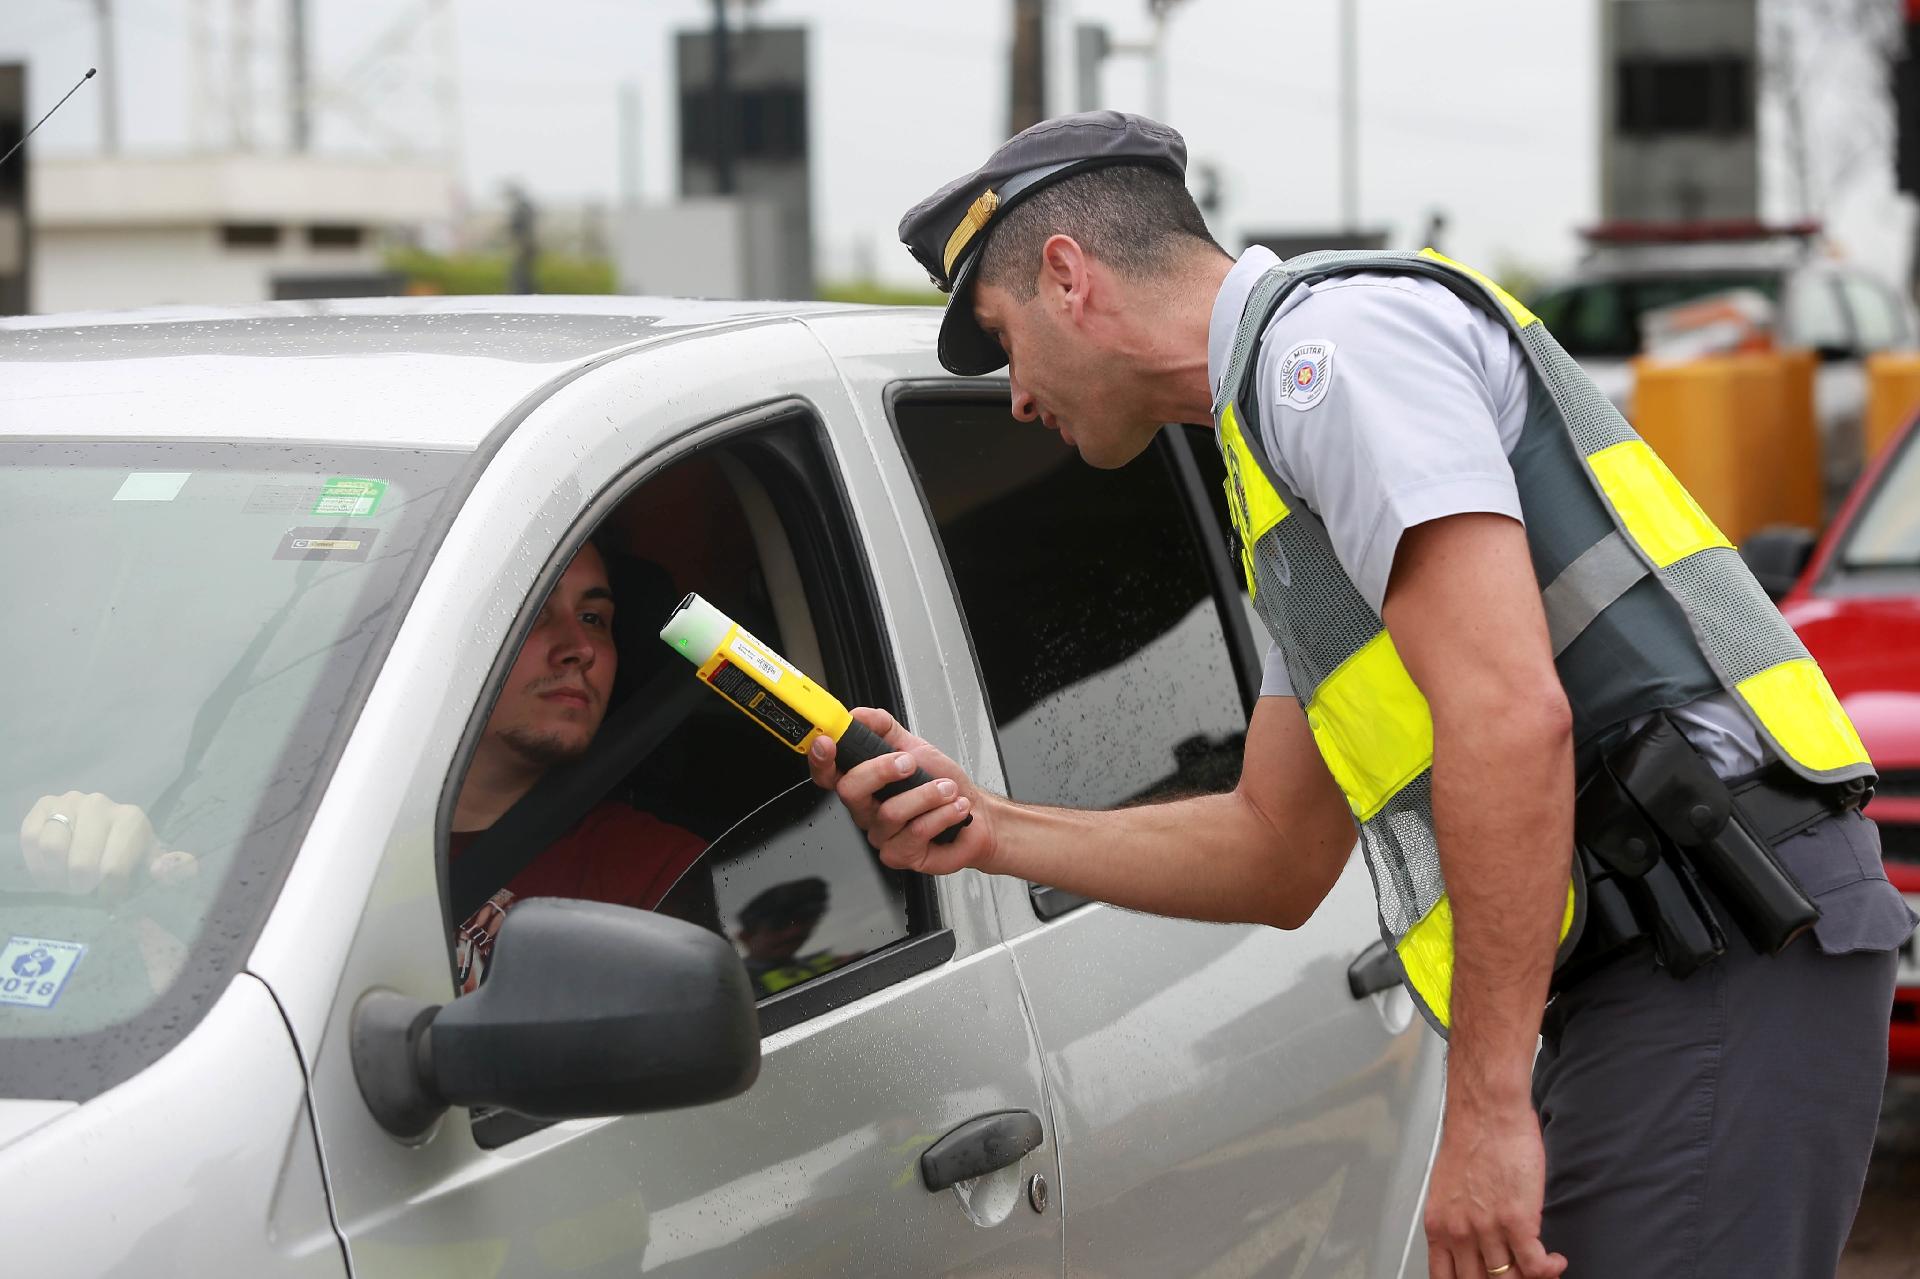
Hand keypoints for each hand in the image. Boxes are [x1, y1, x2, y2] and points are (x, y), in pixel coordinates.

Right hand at [19, 791, 196, 897]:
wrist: (104, 829)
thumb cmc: (130, 851)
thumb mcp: (152, 861)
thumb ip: (171, 869)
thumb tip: (162, 871)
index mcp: (131, 818)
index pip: (114, 868)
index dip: (108, 891)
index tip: (109, 895)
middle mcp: (100, 803)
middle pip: (80, 863)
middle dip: (80, 886)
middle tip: (83, 890)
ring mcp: (70, 801)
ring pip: (52, 847)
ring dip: (56, 875)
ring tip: (65, 881)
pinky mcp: (44, 805)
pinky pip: (30, 837)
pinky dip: (36, 861)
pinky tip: (50, 869)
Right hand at [808, 707, 993, 876]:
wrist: (978, 816)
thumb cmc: (946, 786)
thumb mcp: (915, 747)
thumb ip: (882, 728)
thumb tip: (857, 715)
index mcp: (863, 783)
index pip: (827, 773)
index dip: (820, 758)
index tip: (828, 741)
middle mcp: (867, 810)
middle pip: (850, 791)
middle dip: (883, 770)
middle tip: (911, 764)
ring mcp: (881, 835)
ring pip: (890, 812)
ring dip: (927, 794)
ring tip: (947, 790)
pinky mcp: (900, 855)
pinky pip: (914, 833)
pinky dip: (941, 814)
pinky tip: (953, 809)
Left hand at [1424, 1101, 1566, 1278]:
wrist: (1486, 1112)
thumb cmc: (1471, 1140)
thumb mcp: (1448, 1189)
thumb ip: (1457, 1219)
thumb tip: (1471, 1243)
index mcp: (1439, 1225)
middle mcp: (1459, 1232)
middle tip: (1517, 1275)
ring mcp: (1488, 1229)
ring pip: (1509, 1278)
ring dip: (1529, 1277)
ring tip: (1539, 1270)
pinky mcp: (1517, 1220)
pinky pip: (1535, 1265)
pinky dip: (1548, 1269)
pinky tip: (1554, 1261)